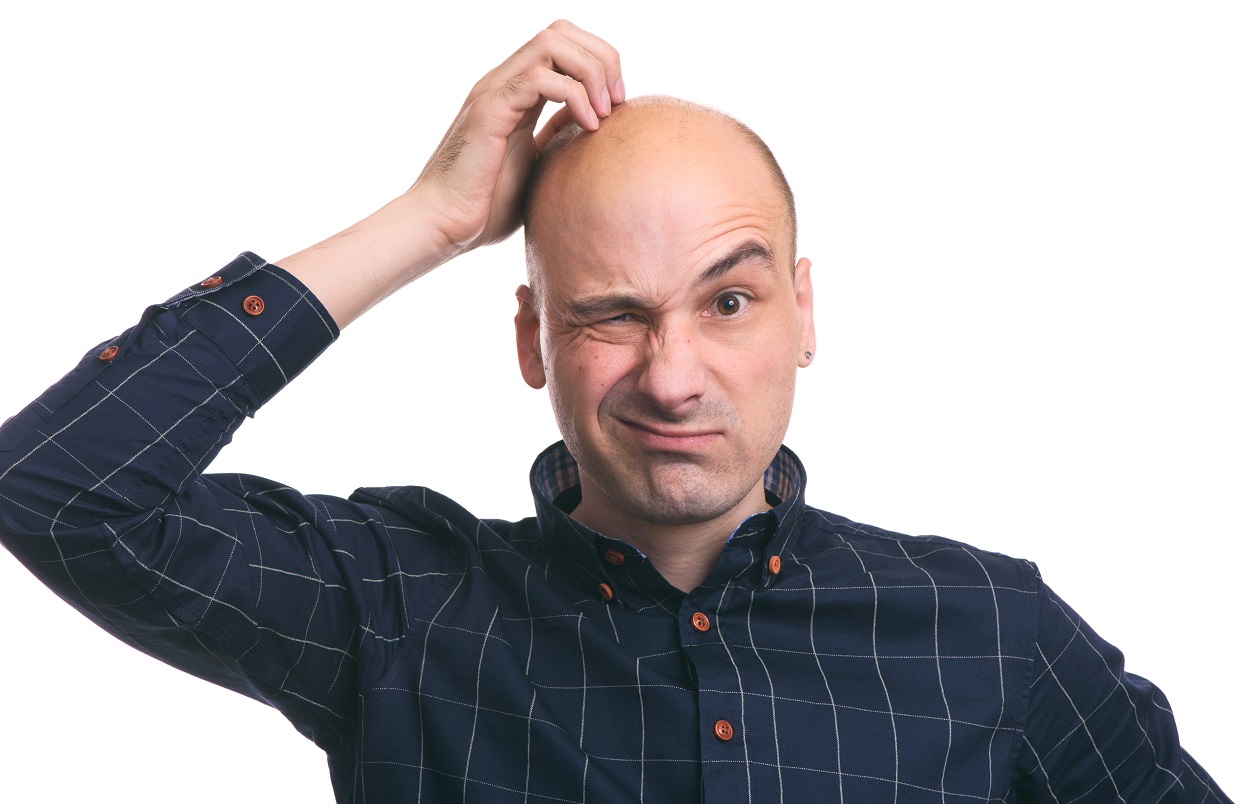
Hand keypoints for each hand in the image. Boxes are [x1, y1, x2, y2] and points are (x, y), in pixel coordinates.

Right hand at [411, 19, 625, 252]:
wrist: (444, 225)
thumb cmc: (485, 206)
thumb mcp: (536, 164)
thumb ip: (556, 135)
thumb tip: (590, 117)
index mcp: (517, 93)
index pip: (563, 44)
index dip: (600, 61)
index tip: (617, 103)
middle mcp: (504, 82)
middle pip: (561, 32)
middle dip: (602, 58)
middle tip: (616, 102)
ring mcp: (494, 92)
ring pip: (552, 43)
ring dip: (590, 72)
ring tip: (603, 113)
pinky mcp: (490, 111)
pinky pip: (539, 79)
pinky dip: (575, 96)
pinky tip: (588, 127)